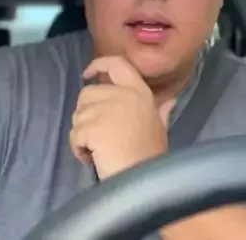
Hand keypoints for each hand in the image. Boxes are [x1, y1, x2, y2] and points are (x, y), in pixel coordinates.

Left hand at [70, 56, 175, 179]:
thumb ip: (161, 112)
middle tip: (98, 136)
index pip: (117, 64)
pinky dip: (79, 149)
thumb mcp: (160, 130)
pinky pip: (75, 134)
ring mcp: (108, 109)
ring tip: (99, 151)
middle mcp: (124, 95)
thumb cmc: (152, 157)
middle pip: (87, 93)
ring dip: (82, 135)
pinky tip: (92, 158)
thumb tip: (170, 101)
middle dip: (85, 115)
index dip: (99, 65)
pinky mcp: (94, 126)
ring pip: (78, 115)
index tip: (88, 74)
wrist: (144, 181)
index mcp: (140, 92)